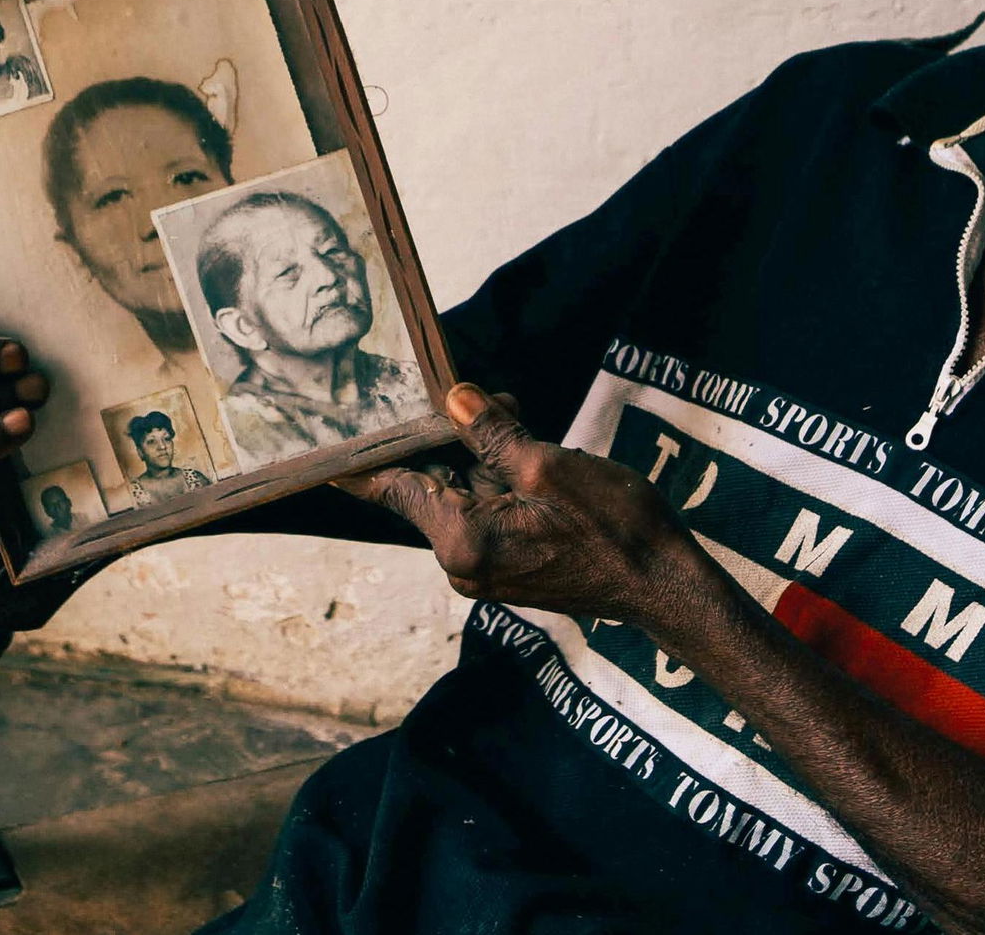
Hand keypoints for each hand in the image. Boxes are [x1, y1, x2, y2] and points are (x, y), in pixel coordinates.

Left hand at [339, 383, 705, 626]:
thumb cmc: (615, 529)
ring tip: (522, 424)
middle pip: (431, 485)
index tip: (322, 437)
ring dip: (485, 458)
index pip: (393, 486)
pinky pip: (486, 513)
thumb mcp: (550, 466)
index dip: (363, 455)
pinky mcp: (508, 567)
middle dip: (452, 439)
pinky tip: (531, 457)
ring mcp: (484, 570)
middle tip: (487, 400)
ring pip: (463, 495)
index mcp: (461, 539)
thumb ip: (493, 433)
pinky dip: (500, 482)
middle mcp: (461, 563)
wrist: (662, 585)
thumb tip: (454, 398)